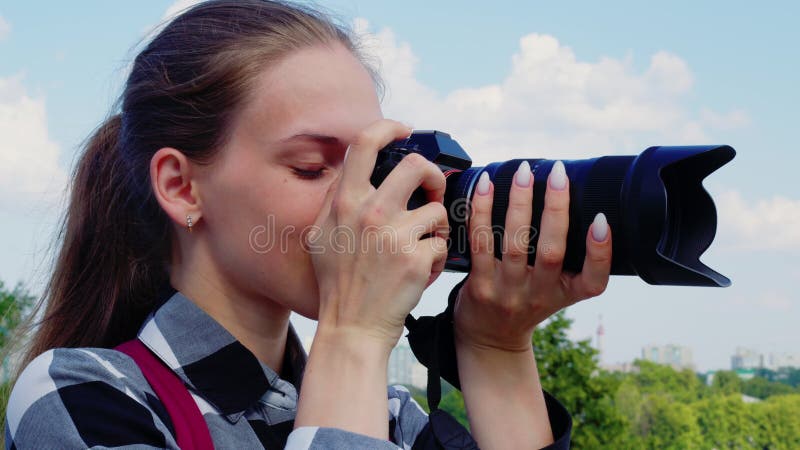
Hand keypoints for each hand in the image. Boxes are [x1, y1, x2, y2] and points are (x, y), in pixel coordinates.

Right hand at [308, 119, 449, 349]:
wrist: (352, 328)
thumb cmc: (338, 283)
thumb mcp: (321, 235)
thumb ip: (336, 199)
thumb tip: (353, 168)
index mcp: (345, 202)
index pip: (365, 143)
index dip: (389, 128)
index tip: (405, 131)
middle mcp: (369, 213)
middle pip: (416, 165)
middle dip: (432, 175)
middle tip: (432, 192)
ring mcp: (394, 235)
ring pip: (436, 210)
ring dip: (435, 228)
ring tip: (422, 247)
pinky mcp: (416, 259)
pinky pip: (441, 244)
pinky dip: (436, 258)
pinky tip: (421, 271)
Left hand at [454, 160, 611, 351]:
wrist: (490, 339)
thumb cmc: (527, 302)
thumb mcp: (556, 289)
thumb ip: (569, 259)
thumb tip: (571, 200)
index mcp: (565, 294)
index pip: (594, 281)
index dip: (601, 252)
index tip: (602, 219)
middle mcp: (539, 295)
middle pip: (551, 252)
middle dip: (556, 209)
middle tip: (559, 174)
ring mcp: (507, 292)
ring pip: (515, 244)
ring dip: (519, 203)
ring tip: (523, 173)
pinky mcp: (479, 286)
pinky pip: (481, 243)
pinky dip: (482, 211)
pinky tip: (485, 186)